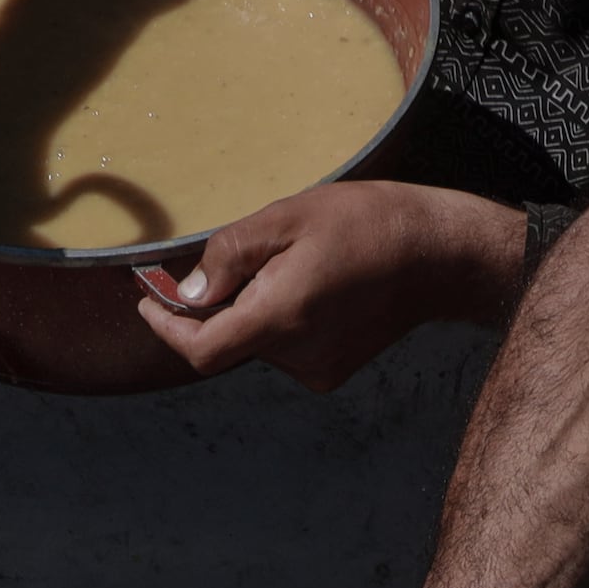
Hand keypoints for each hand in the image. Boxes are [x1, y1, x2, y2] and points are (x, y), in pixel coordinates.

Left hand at [133, 183, 531, 394]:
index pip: (200, 349)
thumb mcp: (289, 218)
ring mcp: (317, 369)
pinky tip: (315, 283)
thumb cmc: (367, 223)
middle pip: (229, 339)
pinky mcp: (333, 370)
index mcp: (279, 319)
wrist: (438, 255)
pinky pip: (285, 347)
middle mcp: (296, 357)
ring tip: (296, 261)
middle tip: (233, 255)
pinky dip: (281, 318)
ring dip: (255, 306)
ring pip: (257, 341)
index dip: (167, 327)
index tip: (150, 300)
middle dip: (219, 302)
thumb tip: (189, 291)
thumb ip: (230, 255)